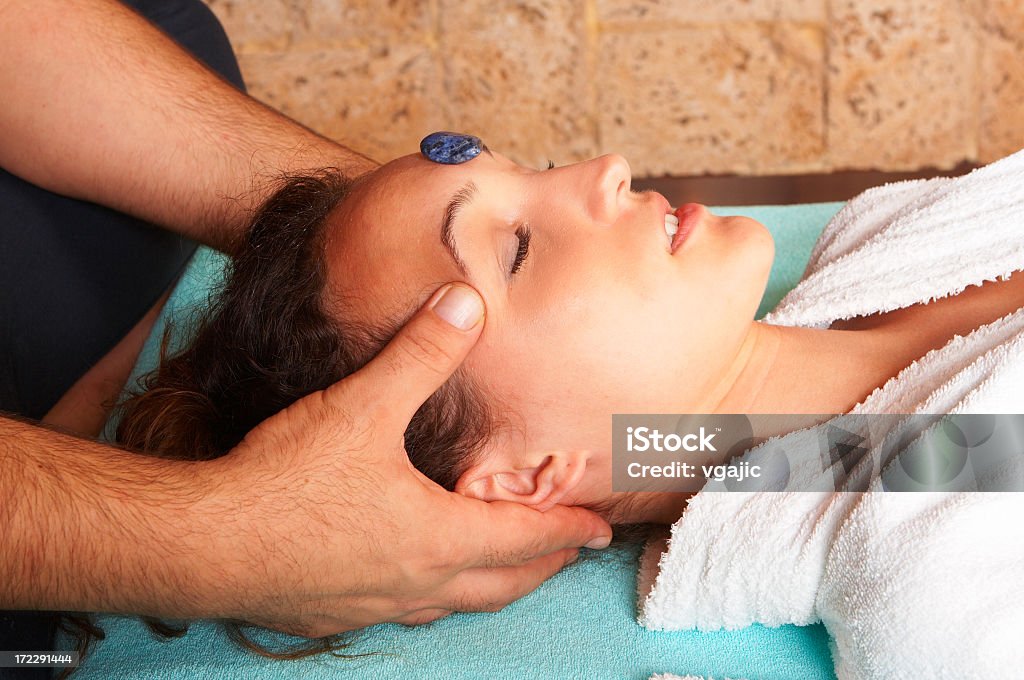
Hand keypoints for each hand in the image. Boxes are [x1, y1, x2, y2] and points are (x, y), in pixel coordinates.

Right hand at [200, 283, 612, 635]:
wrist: (201, 544)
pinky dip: (429, 596)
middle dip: (542, 567)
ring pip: (452, 604)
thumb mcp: (363, 405)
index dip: (567, 529)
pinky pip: (401, 611)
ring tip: (502, 570)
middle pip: (500, 584)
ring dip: (488, 586)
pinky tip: (410, 580)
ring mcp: (373, 605)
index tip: (600, 531)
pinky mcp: (331, 616)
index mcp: (437, 535)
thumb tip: (466, 303)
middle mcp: (415, 582)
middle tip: (569, 553)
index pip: (525, 537)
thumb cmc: (285, 483)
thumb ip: (421, 352)